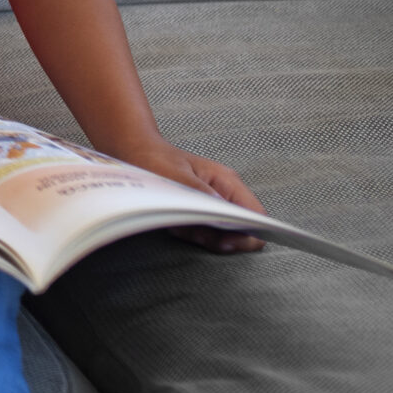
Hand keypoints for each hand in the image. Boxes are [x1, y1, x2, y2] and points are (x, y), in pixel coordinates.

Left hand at [108, 133, 267, 252]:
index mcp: (227, 181)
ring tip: (178, 224)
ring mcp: (215, 203)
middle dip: (217, 238)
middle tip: (191, 231)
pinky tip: (175, 224)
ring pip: (222, 234)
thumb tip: (222, 212)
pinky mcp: (202, 211)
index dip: (248, 234)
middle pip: (240, 230)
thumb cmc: (155, 157)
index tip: (224, 242)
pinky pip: (206, 232)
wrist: (136, 151)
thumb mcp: (175, 174)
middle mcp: (226, 193)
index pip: (255, 215)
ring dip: (201, 236)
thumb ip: (200, 192)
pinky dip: (191, 233)